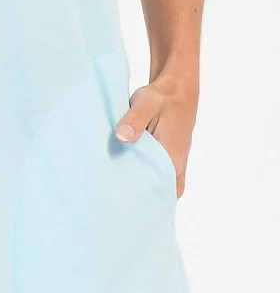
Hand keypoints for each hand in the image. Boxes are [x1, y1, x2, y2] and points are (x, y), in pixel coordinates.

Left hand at [114, 70, 197, 198]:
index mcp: (172, 158)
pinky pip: (158, 175)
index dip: (143, 200)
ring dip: (143, 187)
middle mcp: (176, 166)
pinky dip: (145, 177)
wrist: (177, 90)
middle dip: (140, 197)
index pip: (160, 192)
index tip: (123, 202)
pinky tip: (126, 173)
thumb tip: (122, 136)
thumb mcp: (146, 102)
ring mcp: (174, 164)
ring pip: (159, 185)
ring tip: (117, 188)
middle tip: (114, 198)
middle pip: (159, 193)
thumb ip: (135, 119)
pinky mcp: (168, 159)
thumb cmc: (162, 97)